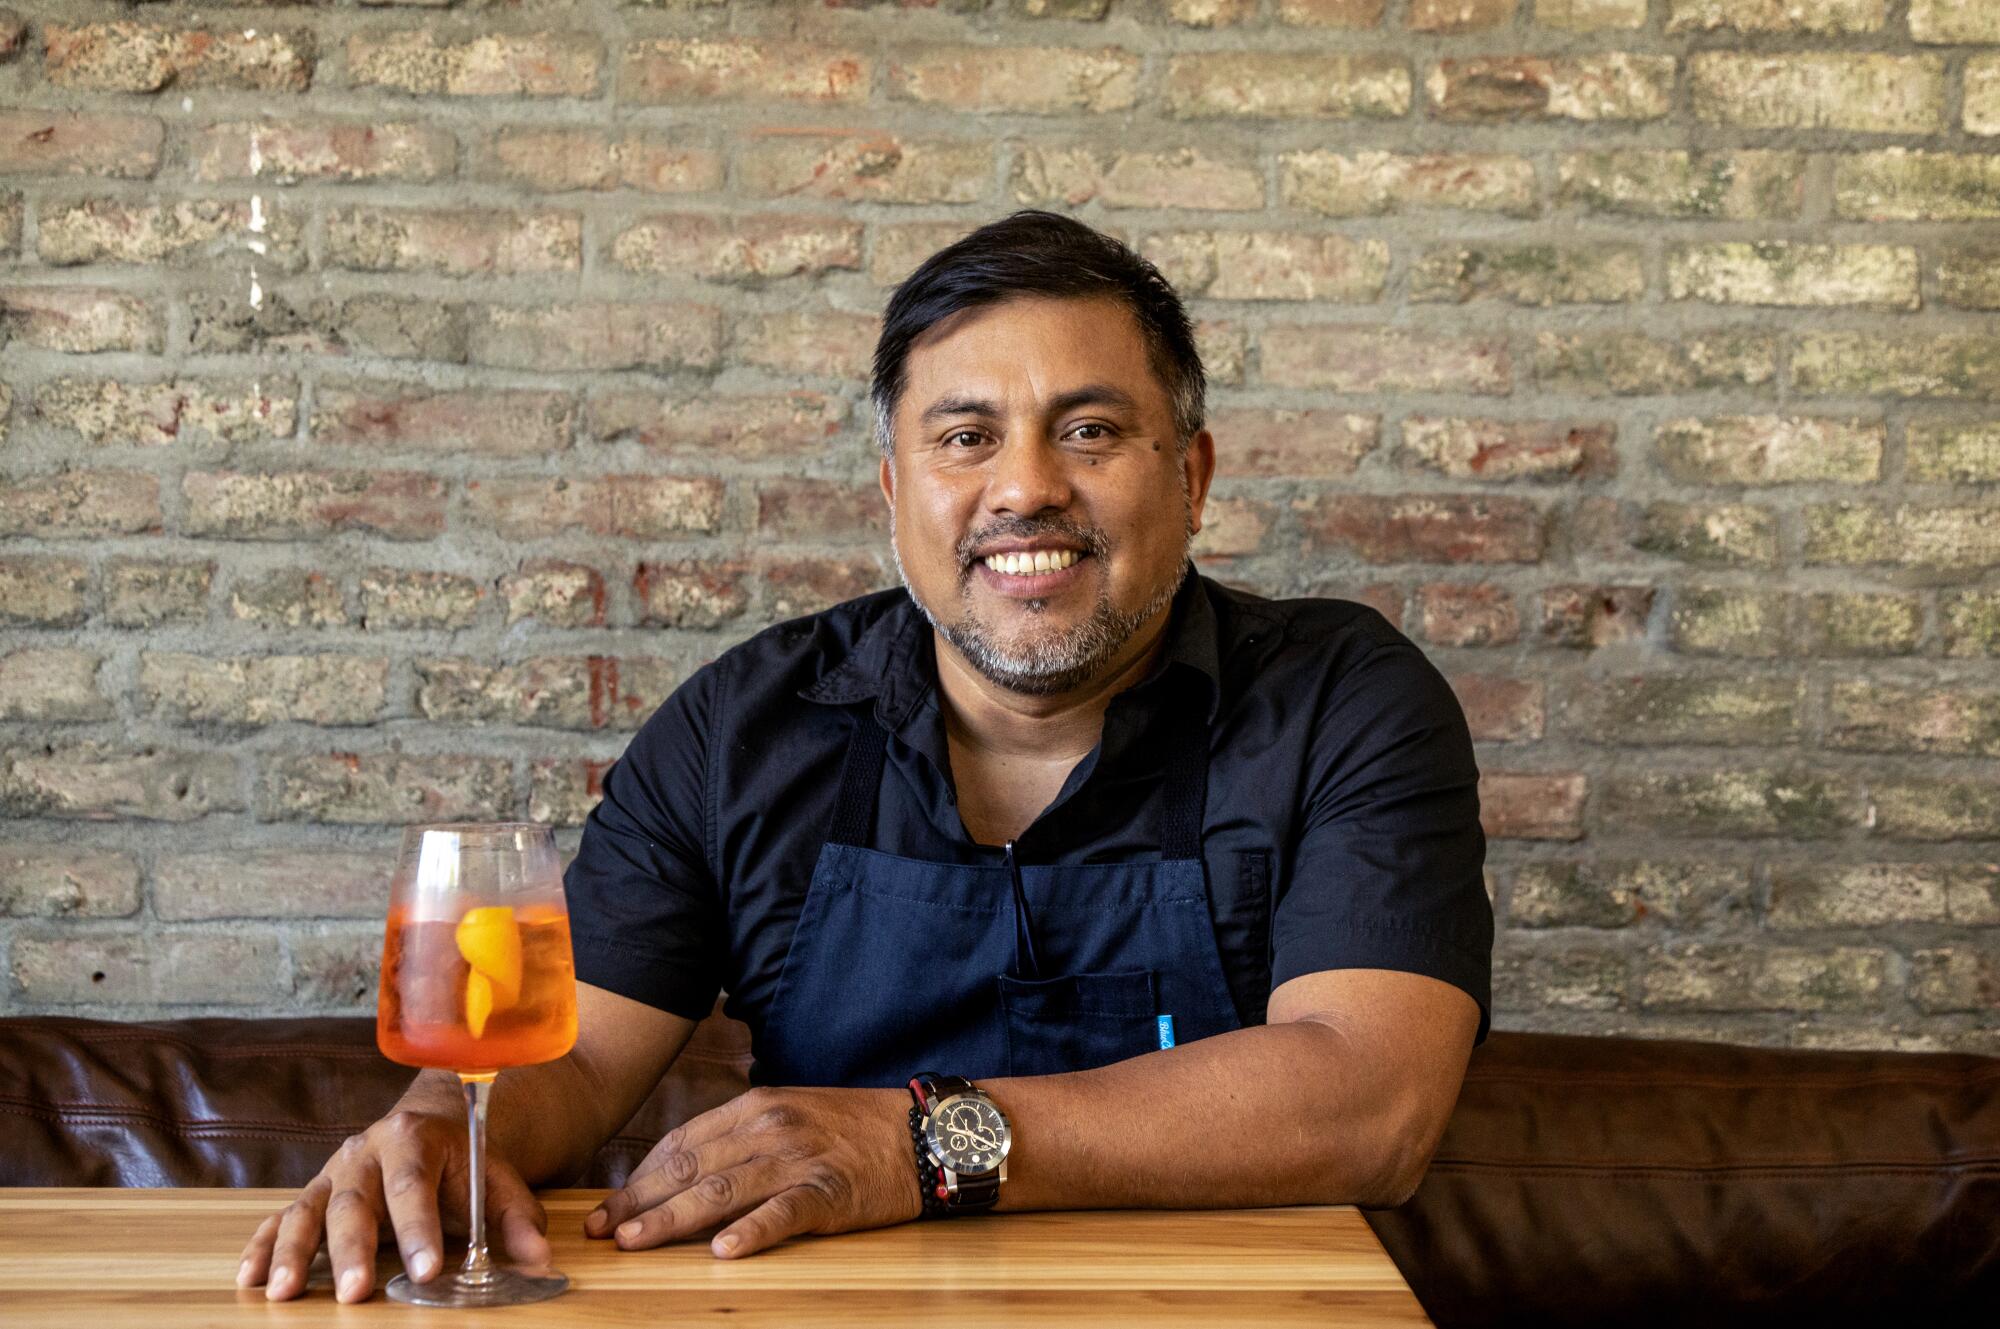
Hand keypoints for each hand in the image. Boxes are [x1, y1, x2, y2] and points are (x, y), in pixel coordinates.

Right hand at [235, 1108, 549, 1302]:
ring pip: (307, 1211)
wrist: (429, 1125)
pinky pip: (279, 1219)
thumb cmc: (463, 1162)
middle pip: (354, 1202)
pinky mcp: (312, 1194)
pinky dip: (263, 1247)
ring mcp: (333, 1173)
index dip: (420, 1229)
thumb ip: (517, 1218)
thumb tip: (541, 1259)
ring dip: (294, 1253)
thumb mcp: (495, 1180)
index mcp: (414, 1139)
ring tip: (286, 1294)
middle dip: (355, 1250)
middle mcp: (365, 1152)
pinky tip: (251, 1279)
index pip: (415, 1186)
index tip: (427, 1270)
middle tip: (358, 1293)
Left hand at [586, 1085, 920, 1258]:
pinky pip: (783, 1213)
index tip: (606, 1205)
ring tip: (636, 1242)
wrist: (921, 1133)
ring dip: (672, 1218)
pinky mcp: (829, 1193)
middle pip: (691, 1168)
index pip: (683, 1144)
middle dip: (640, 1201)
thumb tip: (684, 1173)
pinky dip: (751, 1232)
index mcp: (756, 1107)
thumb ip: (740, 1139)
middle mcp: (770, 1128)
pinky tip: (723, 1251)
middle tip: (603, 1231)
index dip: (640, 1176)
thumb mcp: (790, 1116)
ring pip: (722, 1191)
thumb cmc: (852, 1129)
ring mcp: (799, 1160)